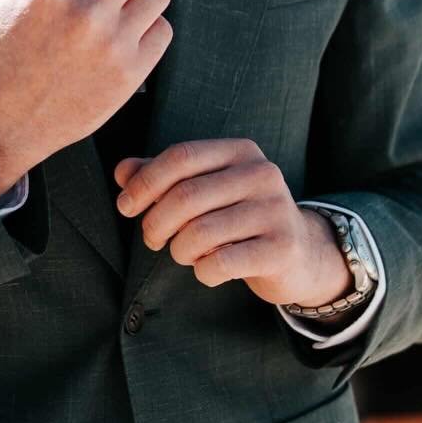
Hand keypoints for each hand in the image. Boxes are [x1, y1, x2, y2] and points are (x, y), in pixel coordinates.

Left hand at [113, 140, 354, 307]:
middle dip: (155, 222)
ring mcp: (275, 210)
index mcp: (240, 151)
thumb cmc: (239, 216)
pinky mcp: (281, 248)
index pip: (181, 156)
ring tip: (183, 253)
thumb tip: (122, 171)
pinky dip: (202, 271)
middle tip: (151, 239)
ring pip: (200, 232)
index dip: (145, 182)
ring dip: (178, 250)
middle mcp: (261, 174)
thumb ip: (162, 176)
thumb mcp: (205, 188)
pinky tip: (207, 269)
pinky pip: (221, 262)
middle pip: (186, 196)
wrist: (299, 252)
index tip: (126, 207)